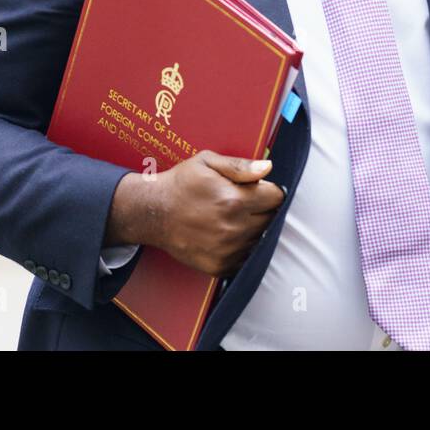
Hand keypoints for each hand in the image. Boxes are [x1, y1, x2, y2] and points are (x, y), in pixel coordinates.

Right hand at [113, 151, 285, 277]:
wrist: (153, 213)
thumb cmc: (181, 184)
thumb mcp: (207, 162)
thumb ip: (240, 166)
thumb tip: (267, 168)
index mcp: (234, 200)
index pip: (276, 198)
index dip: (268, 190)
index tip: (257, 188)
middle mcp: (233, 229)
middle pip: (270, 219)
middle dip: (261, 208)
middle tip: (241, 201)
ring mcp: (227, 251)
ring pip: (259, 238)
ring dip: (252, 228)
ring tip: (230, 216)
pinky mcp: (220, 267)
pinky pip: (246, 257)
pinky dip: (241, 246)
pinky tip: (225, 233)